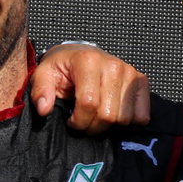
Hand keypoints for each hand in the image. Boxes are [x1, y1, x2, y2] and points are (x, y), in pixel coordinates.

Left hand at [29, 43, 149, 132]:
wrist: (79, 54)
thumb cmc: (61, 67)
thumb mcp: (43, 75)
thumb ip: (41, 91)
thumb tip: (44, 109)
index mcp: (88, 61)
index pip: (89, 103)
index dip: (78, 120)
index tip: (70, 120)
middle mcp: (113, 65)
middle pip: (108, 114)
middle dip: (92, 126)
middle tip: (83, 121)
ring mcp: (129, 72)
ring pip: (124, 117)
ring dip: (108, 125)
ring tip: (96, 116)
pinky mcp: (140, 81)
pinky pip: (141, 114)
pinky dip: (128, 120)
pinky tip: (113, 113)